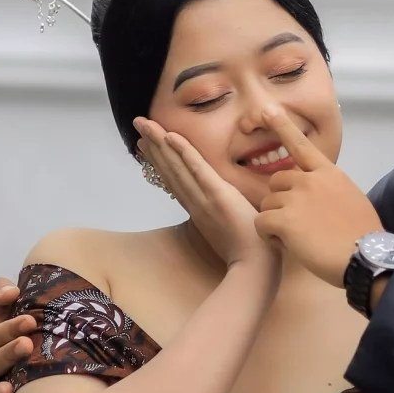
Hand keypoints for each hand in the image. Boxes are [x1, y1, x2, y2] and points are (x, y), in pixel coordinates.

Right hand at [136, 118, 272, 276]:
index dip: (160, 160)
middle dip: (153, 145)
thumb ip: (224, 218)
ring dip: (161, 143)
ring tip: (145, 124)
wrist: (255, 268)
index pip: (175, 179)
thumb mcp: (231, 231)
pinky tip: (172, 136)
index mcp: (198, 209)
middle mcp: (195, 202)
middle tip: (138, 124)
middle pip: (169, 169)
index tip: (147, 145)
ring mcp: (204, 198)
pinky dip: (184, 152)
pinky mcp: (218, 195)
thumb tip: (225, 209)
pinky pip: (198, 170)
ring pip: (178, 165)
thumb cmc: (249, 254)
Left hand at [253, 107, 382, 284]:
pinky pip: (261, 223)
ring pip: (267, 204)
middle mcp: (310, 180)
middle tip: (297, 222)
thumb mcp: (351, 199)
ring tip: (297, 238)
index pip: (301, 144)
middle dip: (280, 200)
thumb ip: (330, 190)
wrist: (367, 258)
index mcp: (329, 173)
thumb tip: (320, 196)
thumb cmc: (363, 236)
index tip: (267, 110)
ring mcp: (297, 198)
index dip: (282, 126)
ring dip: (275, 221)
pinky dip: (268, 236)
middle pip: (276, 181)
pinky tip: (287, 245)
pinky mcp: (285, 220)